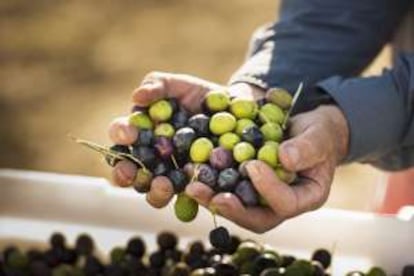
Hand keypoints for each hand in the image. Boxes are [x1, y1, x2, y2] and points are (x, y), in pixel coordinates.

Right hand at [108, 71, 222, 207]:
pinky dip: (188, 200)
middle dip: (125, 174)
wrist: (233, 109)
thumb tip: (137, 97)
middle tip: (133, 172)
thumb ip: (158, 85)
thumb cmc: (199, 95)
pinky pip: (188, 200)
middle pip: (128, 172)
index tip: (130, 133)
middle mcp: (150, 158)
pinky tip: (194, 193)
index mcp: (141, 133)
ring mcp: (172, 175)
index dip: (120, 135)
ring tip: (164, 185)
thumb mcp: (178, 85)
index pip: (121, 136)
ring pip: (154, 192)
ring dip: (154, 192)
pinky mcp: (195, 187)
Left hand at [186, 104, 348, 232]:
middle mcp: (281, 204)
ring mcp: (262, 198)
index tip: (253, 165)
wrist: (306, 131)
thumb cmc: (319, 134)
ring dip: (213, 199)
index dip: (268, 189)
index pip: (286, 204)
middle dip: (232, 208)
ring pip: (237, 208)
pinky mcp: (246, 186)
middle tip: (211, 196)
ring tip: (193, 186)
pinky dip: (210, 183)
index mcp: (306, 197)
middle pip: (256, 218)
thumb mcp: (320, 135)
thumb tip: (284, 158)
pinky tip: (193, 171)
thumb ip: (307, 147)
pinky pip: (227, 189)